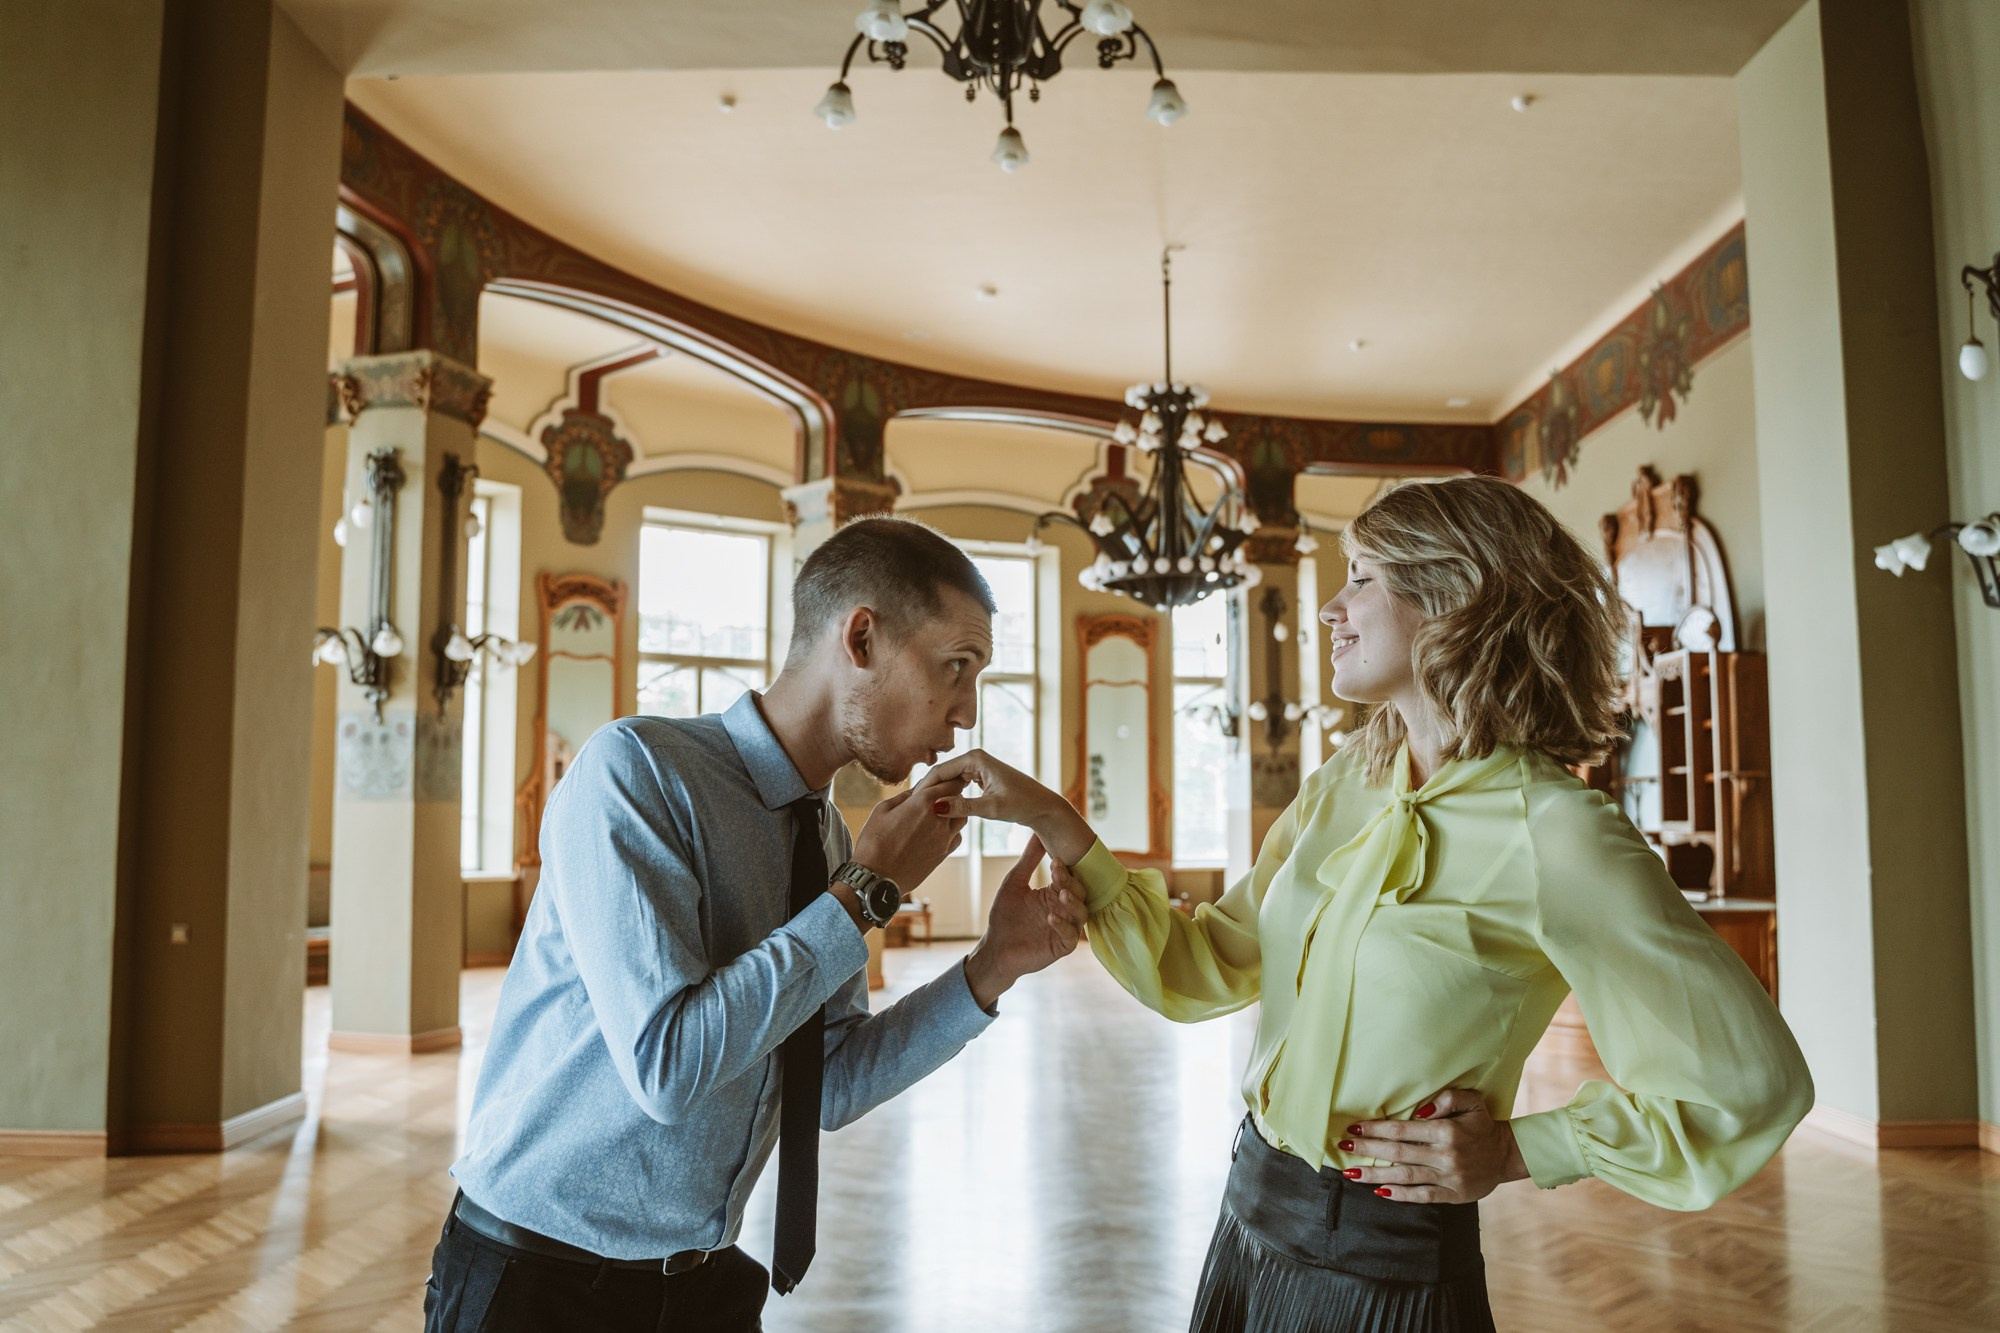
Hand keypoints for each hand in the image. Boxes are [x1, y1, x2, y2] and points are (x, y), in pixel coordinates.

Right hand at [851, 785, 966, 896]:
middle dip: (953, 791)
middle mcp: (939, 818)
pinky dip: (953, 830)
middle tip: (944, 790)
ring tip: (942, 810)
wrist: (877, 878)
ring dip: (955, 810)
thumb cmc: (874, 842)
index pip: (949, 781)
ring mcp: (944, 838)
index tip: (947, 775)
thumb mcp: (882, 810)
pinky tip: (940, 830)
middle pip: (958, 797)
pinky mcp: (943, 854)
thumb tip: (916, 791)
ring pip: (962, 817)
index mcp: (923, 802)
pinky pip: (957, 837)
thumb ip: (903, 797)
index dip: (950, 776)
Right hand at [914, 750, 1093, 866]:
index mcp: (976, 758)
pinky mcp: (979, 777)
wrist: (1043, 807)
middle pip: (941, 774)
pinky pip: (956, 785)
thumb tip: (935, 808)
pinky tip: (935, 811)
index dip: (923, 787)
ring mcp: (977, 767)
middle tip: (908, 809)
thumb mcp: (991, 808)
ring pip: (948, 780)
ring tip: (917, 811)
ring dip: (936, 794)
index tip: (909, 803)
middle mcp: (974, 758)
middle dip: (927, 790)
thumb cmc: (1023, 804)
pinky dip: (947, 796)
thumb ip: (962, 807)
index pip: (940, 770)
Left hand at [964, 837, 1081, 1007]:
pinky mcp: (1061, 946)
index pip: (1069, 878)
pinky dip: (1063, 926)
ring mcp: (1065, 928)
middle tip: (1057, 874)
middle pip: (1080, 893)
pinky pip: (1071, 936)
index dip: (1064, 870)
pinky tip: (1051, 918)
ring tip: (1061, 896)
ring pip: (1082, 914)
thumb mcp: (1015, 883)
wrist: (995, 948)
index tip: (1054, 860)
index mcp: (1055, 893)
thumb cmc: (1005, 916)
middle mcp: (1064, 909)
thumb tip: (1037, 832)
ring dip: (1074, 904)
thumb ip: (1028, 860)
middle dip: (1070, 883)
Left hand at [1339, 1089, 1528, 1203]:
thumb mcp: (1472, 1101)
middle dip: (1368, 1151)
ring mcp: (1448, 1177)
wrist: (1506, 1155)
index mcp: (1446, 1131)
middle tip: (1343, 1149)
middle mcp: (1445, 1156)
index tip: (1353, 1129)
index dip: (1375, 1129)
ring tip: (1351, 1174)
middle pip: (1397, 1154)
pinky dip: (1400, 1195)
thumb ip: (1447, 1099)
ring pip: (1405, 1177)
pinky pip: (1422, 1196)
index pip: (1402, 1130)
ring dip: (1375, 1176)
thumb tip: (1421, 1110)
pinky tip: (1380, 1192)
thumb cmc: (1482, 1124)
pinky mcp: (1452, 1194)